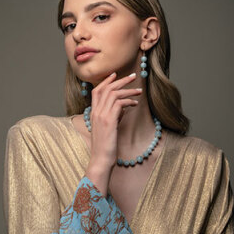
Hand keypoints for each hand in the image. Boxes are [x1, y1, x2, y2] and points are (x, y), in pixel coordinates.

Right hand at [85, 72, 141, 189]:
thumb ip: (114, 116)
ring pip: (114, 94)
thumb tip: (123, 107)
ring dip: (128, 90)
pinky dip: (129, 101)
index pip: (97, 91)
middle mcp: (96, 112)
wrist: (101, 159)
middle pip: (107, 88)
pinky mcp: (109, 121)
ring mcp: (101, 116)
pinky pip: (119, 104)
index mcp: (93, 113)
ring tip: (139, 91)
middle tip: (133, 76)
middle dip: (121, 80)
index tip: (116, 74)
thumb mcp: (109, 128)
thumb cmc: (105, 146)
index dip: (106, 81)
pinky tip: (135, 104)